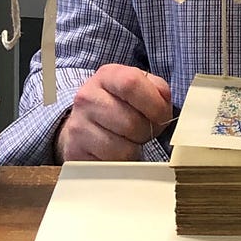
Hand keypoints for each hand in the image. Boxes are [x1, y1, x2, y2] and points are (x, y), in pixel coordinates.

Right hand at [56, 64, 172, 161]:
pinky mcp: (75, 151)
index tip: (161, 116)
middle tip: (144, 130)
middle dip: (146, 132)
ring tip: (129, 140)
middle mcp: (88, 97)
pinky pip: (111, 164)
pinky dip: (121, 162)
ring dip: (134, 149)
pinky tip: (116, 150)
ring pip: (123, 148)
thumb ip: (159, 91)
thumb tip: (164, 111)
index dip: (154, 104)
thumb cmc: (122, 104)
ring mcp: (78, 125)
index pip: (131, 84)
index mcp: (108, 76)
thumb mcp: (142, 87)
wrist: (87, 121)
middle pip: (131, 122)